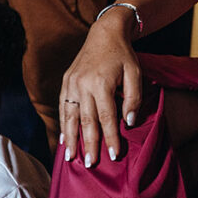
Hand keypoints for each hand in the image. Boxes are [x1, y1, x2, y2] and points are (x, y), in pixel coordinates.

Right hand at [58, 15, 141, 166]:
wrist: (105, 33)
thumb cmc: (123, 55)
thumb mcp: (135, 73)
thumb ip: (133, 98)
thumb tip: (128, 122)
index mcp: (101, 82)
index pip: (106, 117)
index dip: (110, 137)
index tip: (114, 155)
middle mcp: (83, 84)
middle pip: (86, 120)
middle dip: (89, 144)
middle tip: (91, 164)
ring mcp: (71, 83)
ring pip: (70, 116)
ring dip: (71, 139)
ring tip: (71, 158)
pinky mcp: (66, 81)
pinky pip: (63, 106)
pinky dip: (63, 124)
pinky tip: (65, 139)